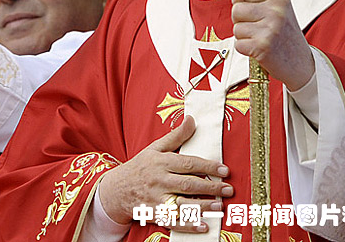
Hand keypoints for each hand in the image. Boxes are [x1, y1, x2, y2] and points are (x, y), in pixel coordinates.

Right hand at [95, 116, 231, 230]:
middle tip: (228, 189)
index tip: (224, 170)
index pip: (188, 163)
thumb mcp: (155, 148)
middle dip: (210, 187)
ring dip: (203, 206)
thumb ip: (176, 136)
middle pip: (188, 184)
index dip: (207, 167)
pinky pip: (174, 221)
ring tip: (220, 206)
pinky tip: (204, 226)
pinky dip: (189, 225)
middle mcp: (159, 181)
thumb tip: (192, 119)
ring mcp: (157, 199)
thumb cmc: (140, 167)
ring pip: (183, 204)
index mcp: (161, 162)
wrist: (116, 190)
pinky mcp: (155, 214)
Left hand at [231, 0, 314, 89]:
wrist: (300, 64)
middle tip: (257, 28)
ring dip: (243, 36)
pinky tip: (259, 50)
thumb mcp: (281, 7)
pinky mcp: (262, 47)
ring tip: (260, 38)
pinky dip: (245, 49)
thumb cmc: (286, 35)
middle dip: (240, 21)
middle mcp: (276, 11)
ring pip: (236, 28)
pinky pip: (238, 44)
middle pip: (236, 9)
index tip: (244, 5)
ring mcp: (270, 29)